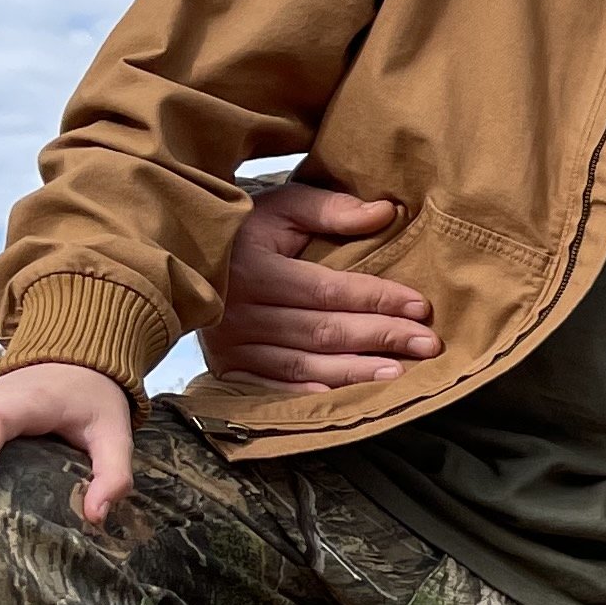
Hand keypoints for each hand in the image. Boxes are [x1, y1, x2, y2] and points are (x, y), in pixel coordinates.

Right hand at [210, 183, 439, 386]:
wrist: (178, 257)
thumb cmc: (241, 228)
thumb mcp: (280, 206)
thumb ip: (330, 209)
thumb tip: (386, 212)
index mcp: (253, 269)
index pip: (328, 290)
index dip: (377, 298)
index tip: (421, 306)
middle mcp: (238, 311)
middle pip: (323, 331)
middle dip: (380, 337)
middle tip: (427, 344)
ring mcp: (229, 344)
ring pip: (303, 365)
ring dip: (355, 371)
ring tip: (398, 372)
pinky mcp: (224, 367)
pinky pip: (274, 388)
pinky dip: (312, 395)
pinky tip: (346, 398)